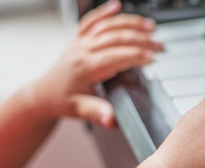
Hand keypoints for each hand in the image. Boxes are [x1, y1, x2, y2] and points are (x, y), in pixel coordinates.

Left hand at [30, 0, 162, 127]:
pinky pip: (91, 20)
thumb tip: (111, 120)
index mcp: (85, 67)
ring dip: (130, 23)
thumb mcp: (80, 110)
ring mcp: (80, 42)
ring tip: (150, 26)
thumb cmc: (62, 101)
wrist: (43, 94)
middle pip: (115, 38)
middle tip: (160, 46)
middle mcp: (82, 51)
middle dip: (141, 40)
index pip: (115, 57)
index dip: (136, 56)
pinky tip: (117, 6)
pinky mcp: (78, 39)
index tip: (153, 59)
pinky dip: (105, 12)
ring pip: (107, 26)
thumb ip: (97, 113)